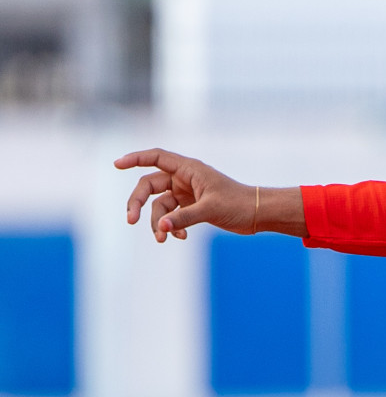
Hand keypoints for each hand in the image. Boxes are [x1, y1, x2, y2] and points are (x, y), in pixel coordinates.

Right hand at [116, 149, 259, 241]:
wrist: (257, 214)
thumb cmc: (238, 204)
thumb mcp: (210, 209)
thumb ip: (184, 218)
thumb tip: (161, 229)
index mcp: (189, 169)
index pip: (156, 157)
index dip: (135, 158)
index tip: (116, 164)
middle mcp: (184, 178)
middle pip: (149, 185)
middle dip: (138, 202)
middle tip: (130, 220)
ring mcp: (186, 193)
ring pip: (159, 205)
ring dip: (157, 222)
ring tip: (163, 239)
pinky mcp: (190, 207)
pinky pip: (170, 216)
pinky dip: (172, 227)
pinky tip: (181, 237)